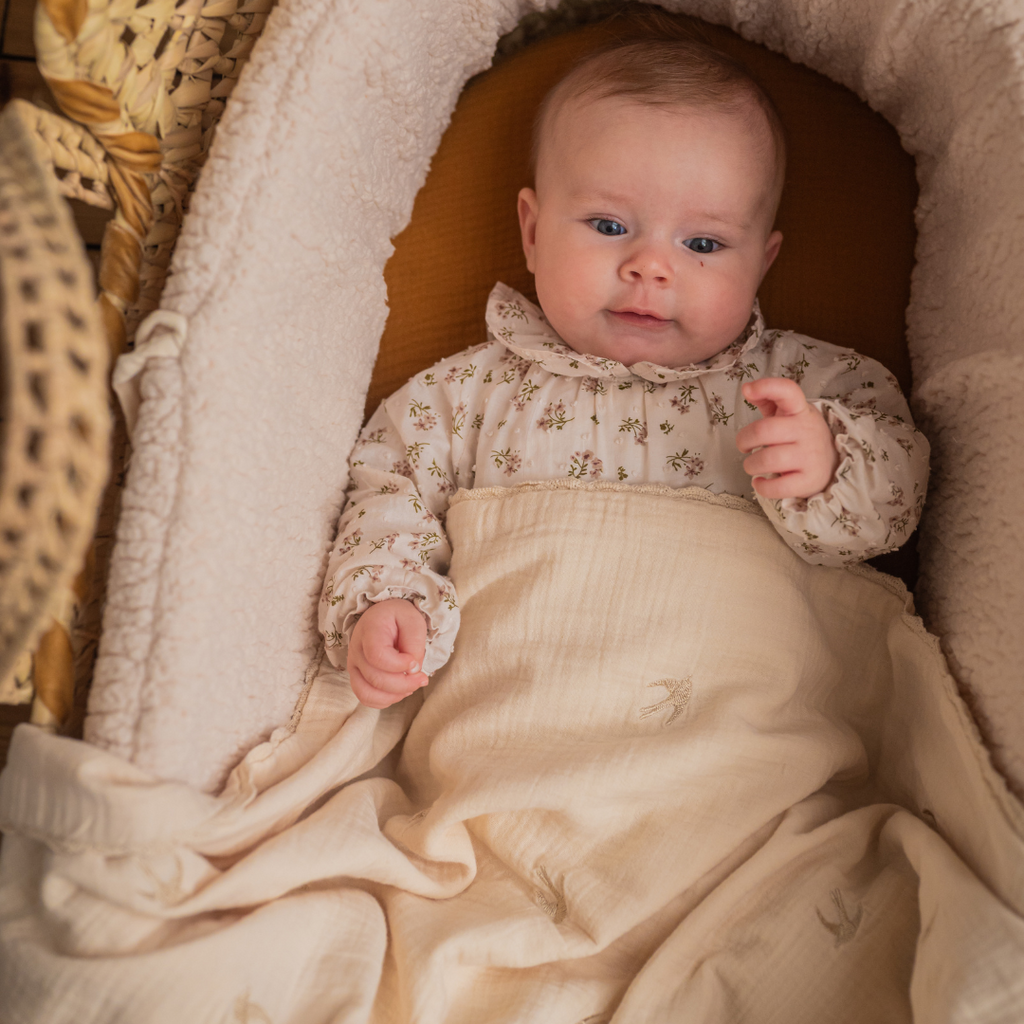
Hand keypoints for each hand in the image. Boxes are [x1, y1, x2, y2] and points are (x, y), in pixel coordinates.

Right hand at [347, 599, 428, 708]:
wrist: (383, 617)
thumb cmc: (399, 618)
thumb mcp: (413, 621)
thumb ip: (414, 644)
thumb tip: (412, 670)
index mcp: (369, 630)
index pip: (377, 656)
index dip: (398, 665)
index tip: (414, 662)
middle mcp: (356, 649)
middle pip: (375, 678)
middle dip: (404, 684)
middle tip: (422, 678)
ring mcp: (353, 665)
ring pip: (367, 693)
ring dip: (394, 695)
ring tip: (411, 686)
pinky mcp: (356, 676)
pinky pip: (365, 698)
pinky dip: (385, 700)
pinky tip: (400, 690)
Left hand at [736, 378, 839, 499]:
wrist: (831, 463)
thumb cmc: (798, 436)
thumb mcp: (787, 414)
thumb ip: (768, 399)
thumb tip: (747, 389)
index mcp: (799, 410)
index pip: (788, 392)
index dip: (767, 387)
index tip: (747, 389)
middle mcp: (806, 431)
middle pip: (764, 430)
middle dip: (744, 440)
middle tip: (744, 447)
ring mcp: (809, 456)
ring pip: (768, 459)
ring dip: (751, 465)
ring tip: (752, 465)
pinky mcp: (809, 480)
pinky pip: (778, 487)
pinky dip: (762, 487)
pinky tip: (760, 482)